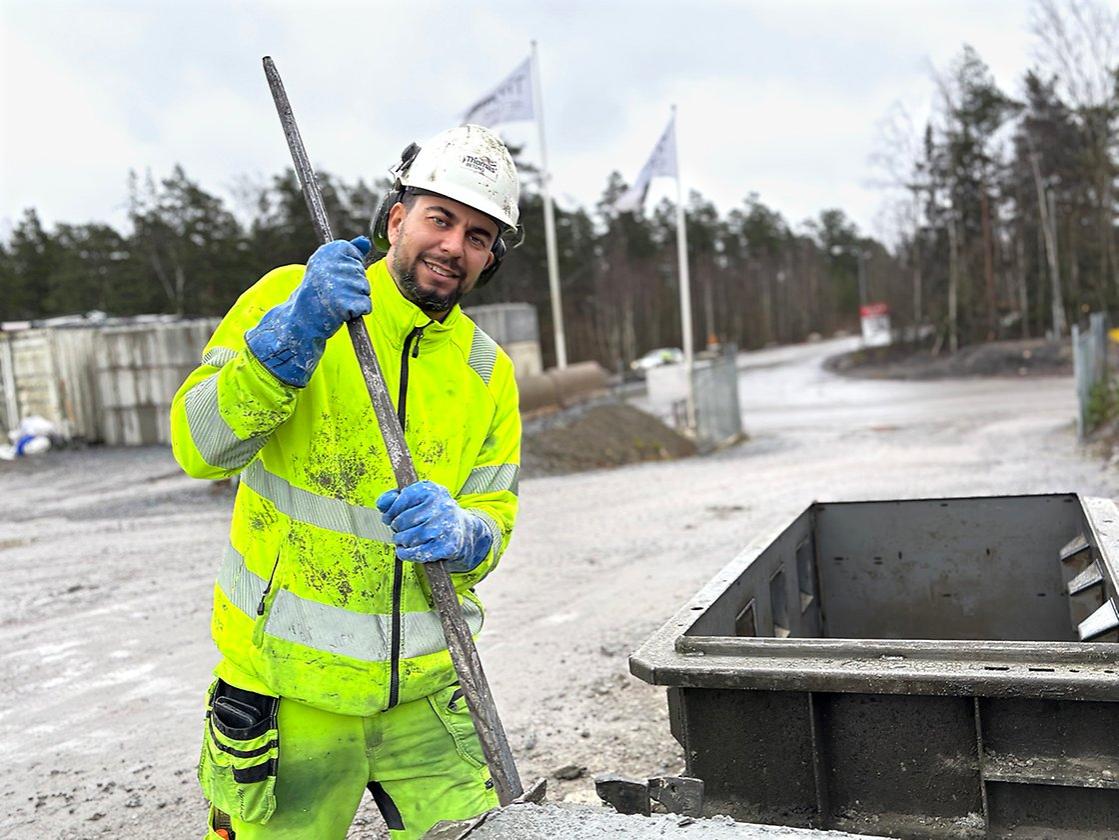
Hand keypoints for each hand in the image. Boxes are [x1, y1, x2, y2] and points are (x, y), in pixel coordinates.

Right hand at [246, 236, 371, 386]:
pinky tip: (342, 312)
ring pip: (365, 290)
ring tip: (336, 302)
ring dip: (355, 298)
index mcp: (327, 252)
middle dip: (353, 285)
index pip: (355, 254)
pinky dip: (358, 312)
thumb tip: (365, 241)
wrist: (301, 318)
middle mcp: (332, 265)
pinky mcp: (345, 303)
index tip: (334, 276)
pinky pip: (366, 306)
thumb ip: (348, 253)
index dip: (349, 268)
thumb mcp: (328, 267)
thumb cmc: (317, 291)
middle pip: (362, 273)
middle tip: (333, 292)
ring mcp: (339, 284)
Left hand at [376, 481, 492, 572]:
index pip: (400, 501)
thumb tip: (382, 504)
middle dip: (396, 528)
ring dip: (401, 541)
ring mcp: (445, 527)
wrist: (462, 529)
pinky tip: (405, 550)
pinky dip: (405, 554)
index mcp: (432, 490)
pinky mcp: (447, 547)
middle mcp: (441, 506)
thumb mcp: (417, 498)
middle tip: (400, 529)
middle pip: (402, 521)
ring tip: (404, 538)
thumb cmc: (433, 513)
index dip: (390, 512)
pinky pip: (416, 553)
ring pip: (408, 538)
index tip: (389, 517)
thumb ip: (394, 498)